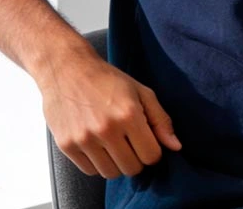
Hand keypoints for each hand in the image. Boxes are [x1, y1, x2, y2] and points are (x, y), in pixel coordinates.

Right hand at [39, 53, 181, 178]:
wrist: (66, 69)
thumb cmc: (107, 79)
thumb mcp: (141, 92)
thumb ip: (161, 120)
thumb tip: (176, 147)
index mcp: (128, 114)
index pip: (151, 156)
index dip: (153, 151)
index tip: (147, 141)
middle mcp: (106, 129)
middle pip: (132, 168)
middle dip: (136, 158)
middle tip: (130, 143)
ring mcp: (84, 139)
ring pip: (111, 173)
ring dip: (116, 163)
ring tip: (113, 144)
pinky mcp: (66, 145)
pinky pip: (89, 171)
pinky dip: (97, 163)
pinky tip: (98, 146)